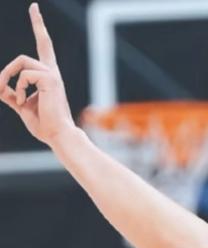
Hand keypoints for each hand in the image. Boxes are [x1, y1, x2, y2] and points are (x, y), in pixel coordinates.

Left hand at [0, 3, 75, 145]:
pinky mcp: (50, 80)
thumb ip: (10, 93)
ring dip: (8, 78)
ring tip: (14, 97)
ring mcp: (53, 75)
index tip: (35, 9)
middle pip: (37, 48)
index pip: (44, 48)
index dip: (39, 27)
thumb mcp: (21, 106)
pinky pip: (24, 75)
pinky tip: (24, 101)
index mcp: (48, 77)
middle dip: (28, 40)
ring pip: (21, 62)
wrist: (58, 135)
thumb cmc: (44, 124)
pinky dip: (18, 89)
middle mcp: (52, 73)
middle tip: (25, 34)